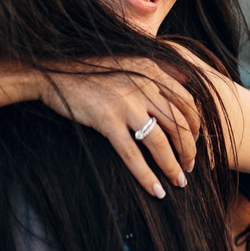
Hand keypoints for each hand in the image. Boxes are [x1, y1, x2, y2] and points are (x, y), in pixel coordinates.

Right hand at [38, 57, 199, 198]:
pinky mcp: (107, 120)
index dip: (197, 126)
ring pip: (160, 142)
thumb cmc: (92, 69)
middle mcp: (143, 84)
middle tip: (189, 167)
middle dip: (189, 150)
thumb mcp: (130, 60)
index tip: (196, 142)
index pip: (187, 102)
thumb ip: (161, 68)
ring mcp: (125, 103)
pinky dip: (147, 175)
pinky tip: (156, 190)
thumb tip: (190, 79)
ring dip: (173, 166)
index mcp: (151, 70)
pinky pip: (133, 154)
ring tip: (179, 182)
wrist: (53, 71)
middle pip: (179, 124)